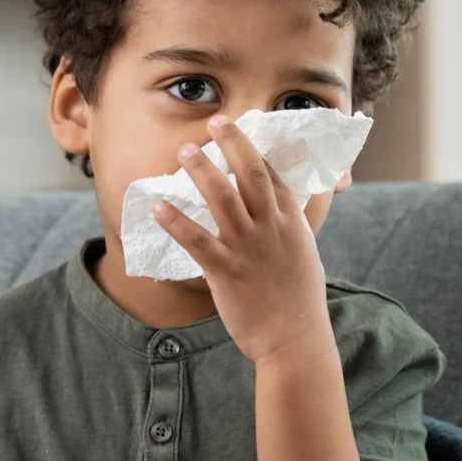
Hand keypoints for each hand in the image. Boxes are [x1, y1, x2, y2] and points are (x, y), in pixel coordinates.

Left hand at [151, 115, 335, 363]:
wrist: (295, 339)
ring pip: (222, 199)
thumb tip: (280, 212)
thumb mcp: (303, 255)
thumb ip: (290, 228)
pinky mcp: (226, 272)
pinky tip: (158, 207)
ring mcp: (248, 248)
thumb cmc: (299, 300)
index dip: (255, 149)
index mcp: (291, 223)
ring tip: (183, 150)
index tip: (240, 128)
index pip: (273, 176)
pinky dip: (176, 222)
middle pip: (251, 174)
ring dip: (201, 171)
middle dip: (233, 143)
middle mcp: (271, 229)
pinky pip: (196, 240)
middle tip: (215, 121)